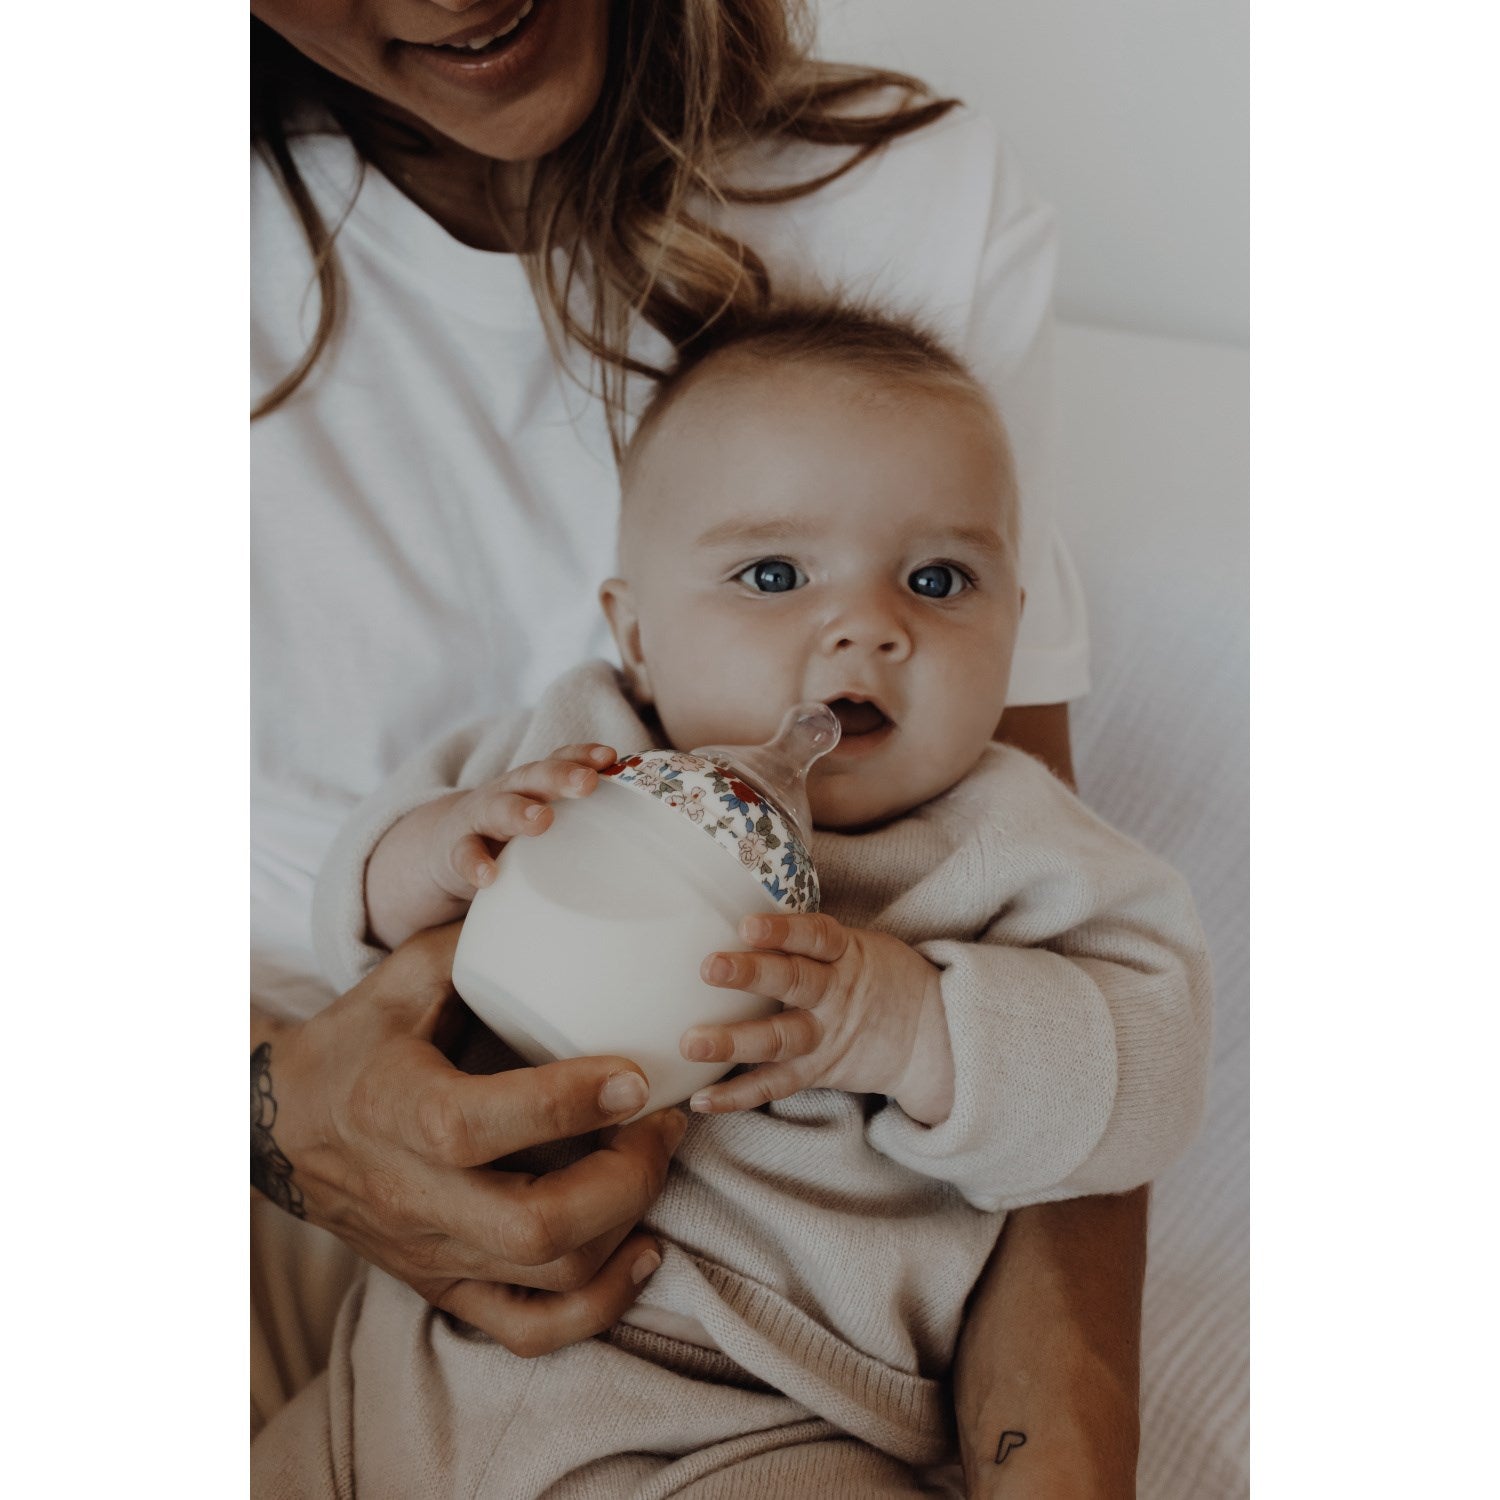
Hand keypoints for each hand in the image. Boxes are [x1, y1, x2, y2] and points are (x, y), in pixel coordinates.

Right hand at [251, 923, 686, 1357]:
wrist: (281, 1130)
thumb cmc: (355, 1044)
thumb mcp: (399, 981)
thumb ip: (472, 945)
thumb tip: (548, 901)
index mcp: (398, 1110)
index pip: (479, 1126)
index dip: (568, 1105)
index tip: (637, 1073)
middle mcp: (414, 1196)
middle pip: (532, 1227)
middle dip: (624, 1180)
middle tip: (663, 1123)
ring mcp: (433, 1251)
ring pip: (545, 1280)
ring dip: (625, 1227)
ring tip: (656, 1163)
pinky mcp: (447, 1284)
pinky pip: (528, 1328)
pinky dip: (599, 1305)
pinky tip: (643, 1249)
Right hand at [366, 742, 616, 949]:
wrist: (444, 843)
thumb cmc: (515, 833)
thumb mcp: (548, 821)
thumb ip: (589, 824)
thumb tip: (659, 846)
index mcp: (536, 783)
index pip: (561, 759)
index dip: (583, 755)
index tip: (612, 758)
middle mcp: (509, 791)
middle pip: (535, 775)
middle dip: (561, 775)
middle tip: (588, 782)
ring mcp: (480, 818)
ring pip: (498, 808)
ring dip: (519, 811)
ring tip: (541, 819)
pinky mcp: (456, 849)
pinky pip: (464, 855)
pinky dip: (475, 863)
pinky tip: (489, 876)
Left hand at [680, 911, 955, 1123]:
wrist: (932, 1035)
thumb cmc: (878, 978)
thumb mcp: (856, 945)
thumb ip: (808, 937)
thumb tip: (737, 903)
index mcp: (846, 954)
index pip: (816, 936)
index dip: (783, 930)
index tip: (747, 925)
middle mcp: (835, 995)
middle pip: (794, 982)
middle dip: (751, 975)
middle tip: (709, 968)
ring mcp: (825, 1036)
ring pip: (780, 1039)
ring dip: (734, 1042)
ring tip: (692, 1043)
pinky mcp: (817, 1072)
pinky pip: (776, 1085)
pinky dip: (739, 1094)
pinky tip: (702, 1099)